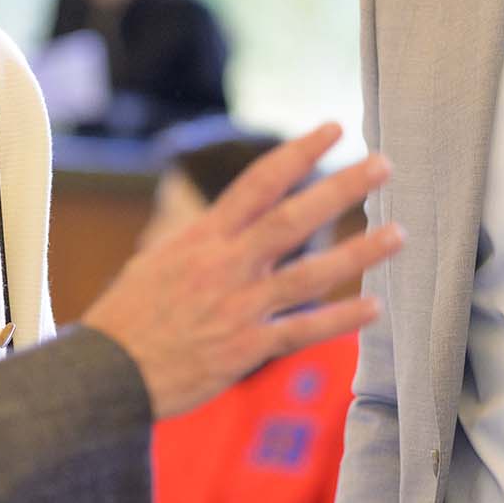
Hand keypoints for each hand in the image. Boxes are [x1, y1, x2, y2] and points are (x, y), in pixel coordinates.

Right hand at [81, 124, 400, 417]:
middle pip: (293, 219)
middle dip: (340, 189)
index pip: (259, 183)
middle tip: (383, 164)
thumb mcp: (157, 261)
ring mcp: (238, 308)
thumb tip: (229, 221)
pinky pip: (301, 331)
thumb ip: (203, 241)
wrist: (104, 374)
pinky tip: (373, 307)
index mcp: (203, 238)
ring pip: (309, 275)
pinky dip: (339, 320)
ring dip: (358, 253)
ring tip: (398, 233)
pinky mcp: (245, 350)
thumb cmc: (128, 318)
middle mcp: (225, 266)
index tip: (333, 128)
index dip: (299, 152)